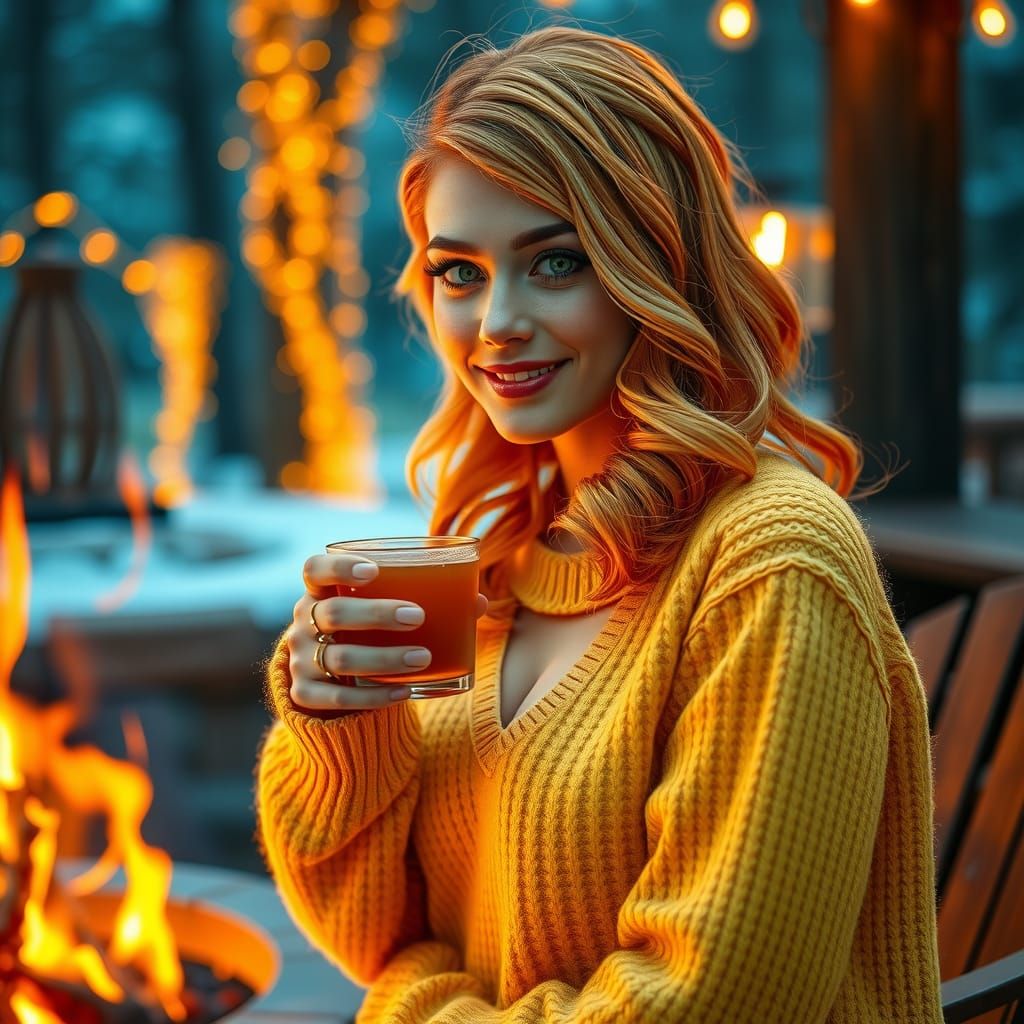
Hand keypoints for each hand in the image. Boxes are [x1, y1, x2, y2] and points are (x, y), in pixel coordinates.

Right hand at [286, 551, 488, 712]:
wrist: (327, 679)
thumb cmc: (365, 632)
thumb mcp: (381, 612)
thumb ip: (425, 602)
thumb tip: (478, 601)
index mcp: (319, 592)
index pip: (314, 569)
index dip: (338, 566)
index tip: (373, 571)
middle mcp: (304, 623)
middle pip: (332, 612)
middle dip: (375, 614)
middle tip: (417, 616)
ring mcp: (301, 660)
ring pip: (338, 658)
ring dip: (384, 658)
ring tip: (424, 658)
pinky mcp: (305, 694)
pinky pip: (338, 698)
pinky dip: (375, 696)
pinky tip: (406, 691)